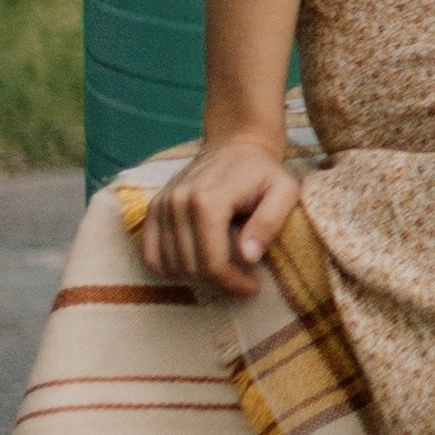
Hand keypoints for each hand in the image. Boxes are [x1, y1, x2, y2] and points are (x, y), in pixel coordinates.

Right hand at [141, 132, 300, 293]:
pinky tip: (195, 268)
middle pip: (189, 267)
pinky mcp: (153, 209)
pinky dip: (169, 269)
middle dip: (217, 285)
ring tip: (222, 277)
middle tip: (241, 285)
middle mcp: (177, 202)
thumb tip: (248, 256)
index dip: (231, 283)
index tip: (252, 288)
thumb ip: (270, 221)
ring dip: (195, 280)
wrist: (236, 145)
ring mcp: (161, 205)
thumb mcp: (284, 191)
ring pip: (168, 265)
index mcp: (208, 200)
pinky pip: (150, 254)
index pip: (211, 262)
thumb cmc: (263, 171)